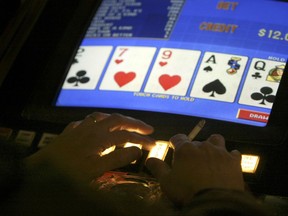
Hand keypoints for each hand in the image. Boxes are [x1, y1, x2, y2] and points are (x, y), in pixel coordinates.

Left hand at [26, 112, 154, 183]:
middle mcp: (92, 128)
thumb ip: (117, 159)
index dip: (142, 140)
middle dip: (135, 123)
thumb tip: (137, 150)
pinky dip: (99, 120)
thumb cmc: (68, 173)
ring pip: (104, 116)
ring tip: (128, 123)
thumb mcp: (95, 170)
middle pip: (118, 120)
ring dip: (118, 119)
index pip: (127, 137)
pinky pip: (89, 120)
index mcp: (100, 137)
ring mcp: (80, 127)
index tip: (154, 145)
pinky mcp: (71, 131)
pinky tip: (99, 125)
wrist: (39, 171)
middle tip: (148, 128)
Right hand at [146, 134, 243, 205]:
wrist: (215, 202)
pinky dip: (229, 156)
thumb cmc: (187, 191)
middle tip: (191, 161)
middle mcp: (203, 146)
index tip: (174, 148)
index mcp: (185, 149)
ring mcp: (220, 152)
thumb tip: (150, 159)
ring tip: (210, 155)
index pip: (178, 138)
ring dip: (212, 145)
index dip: (175, 142)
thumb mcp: (167, 182)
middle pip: (196, 141)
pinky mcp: (234, 161)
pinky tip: (226, 163)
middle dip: (193, 148)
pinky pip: (233, 153)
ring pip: (216, 140)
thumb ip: (158, 168)